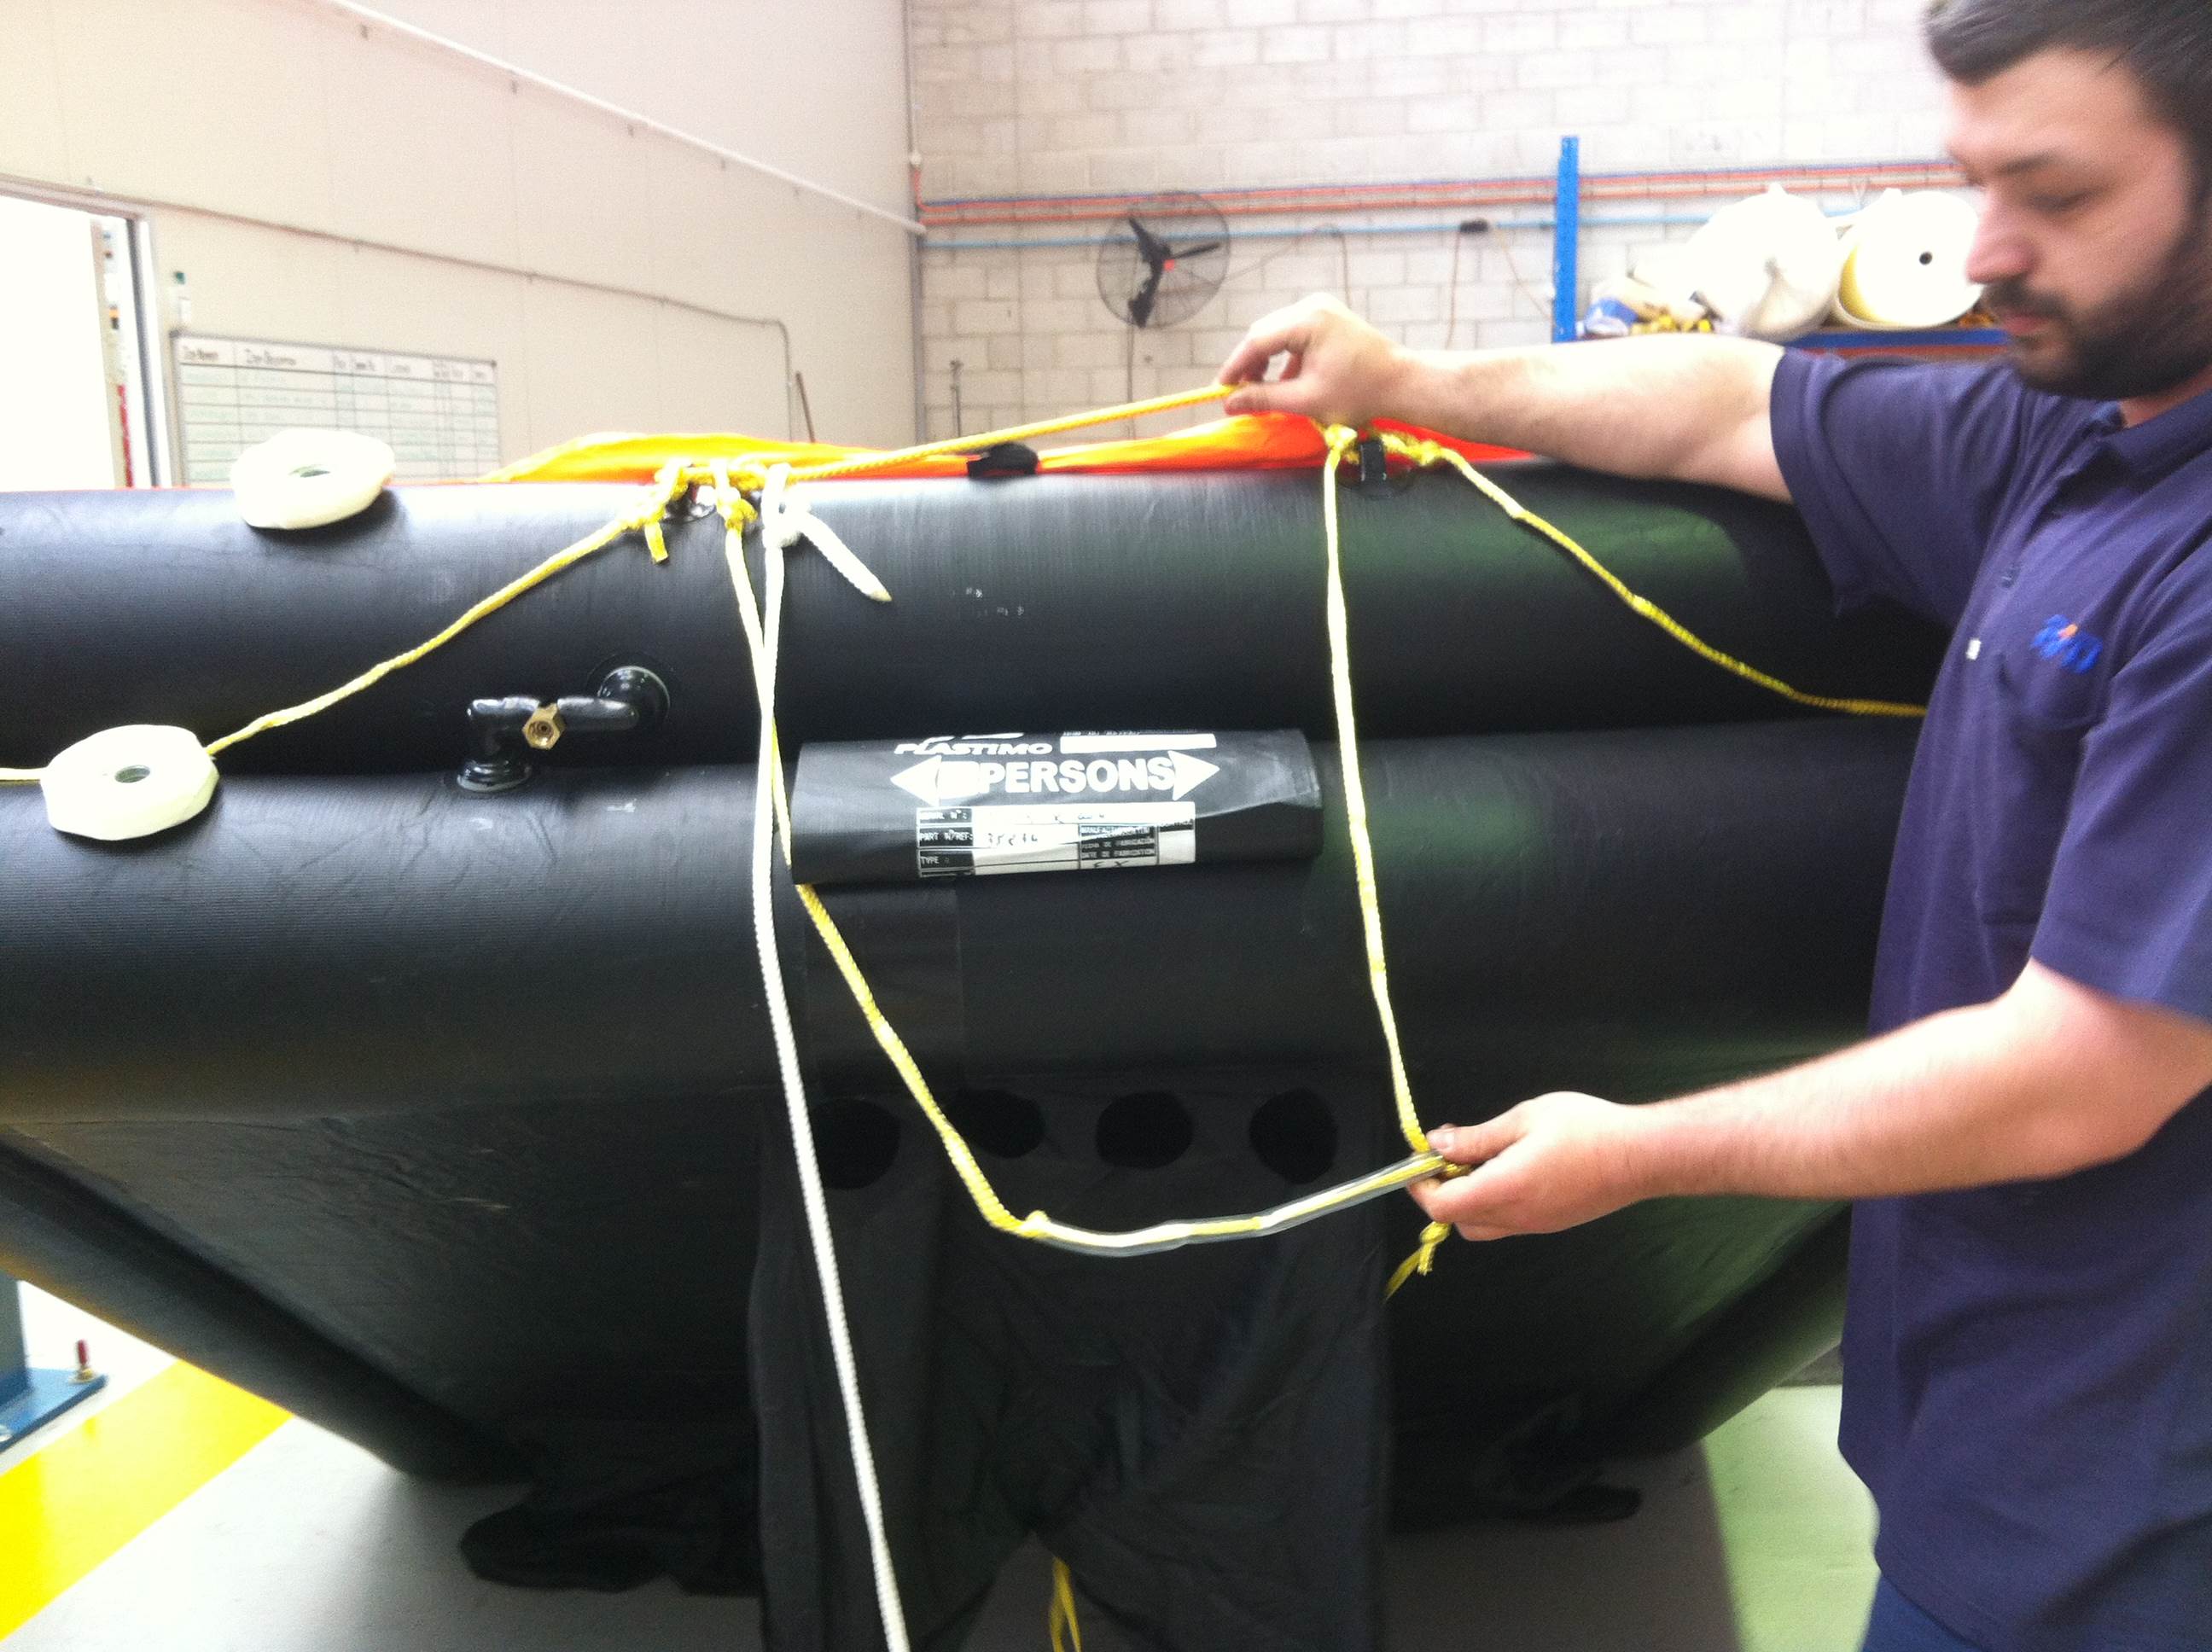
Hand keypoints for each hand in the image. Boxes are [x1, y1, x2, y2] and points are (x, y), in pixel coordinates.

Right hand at [1215, 294, 1408, 426]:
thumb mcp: (1306, 400)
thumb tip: (1229, 404)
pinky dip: (1285, 356)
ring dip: (1267, 361)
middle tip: (1240, 393)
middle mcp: (1312, 305)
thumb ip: (1264, 399)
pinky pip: (1295, 333)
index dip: (1235, 367)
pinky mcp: (1328, 317)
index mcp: (1307, 320)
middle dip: (1250, 363)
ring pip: (1278, 332)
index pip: (1257, 341)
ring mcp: (1321, 308)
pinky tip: (1287, 381)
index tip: (1221, 390)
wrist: (1401, 382)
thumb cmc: (1359, 392)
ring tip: (1263, 389)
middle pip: (1265, 332)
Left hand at [1409, 1093, 1655, 1240]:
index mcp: (1504, 1189)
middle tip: (1453, 1155)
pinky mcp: (1552, 1223)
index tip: (1422, 1159)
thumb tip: (1438, 1144)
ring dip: (1470, 1199)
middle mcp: (1517, 1217)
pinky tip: (1510, 1168)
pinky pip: (1509, 1222)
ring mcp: (1536, 1226)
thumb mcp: (1524, 1119)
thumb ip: (1477, 1137)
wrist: (1643, 1155)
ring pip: (1483, 1225)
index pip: (1443, 1206)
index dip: (1422, 1186)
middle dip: (1444, 1192)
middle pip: (1459, 1221)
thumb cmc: (1586, 1129)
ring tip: (1484, 1159)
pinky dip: (1494, 1202)